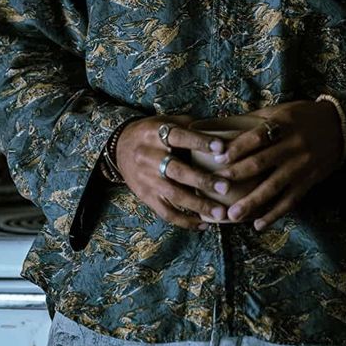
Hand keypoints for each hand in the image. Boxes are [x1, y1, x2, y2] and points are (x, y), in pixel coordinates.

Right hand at [115, 115, 233, 230]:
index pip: (179, 137)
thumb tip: (221, 131)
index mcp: (156, 133)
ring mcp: (147, 179)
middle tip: (225, 187)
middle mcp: (149, 156)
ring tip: (220, 213)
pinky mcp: (145, 196)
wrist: (120, 146)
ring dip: (198, 205)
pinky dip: (185, 220)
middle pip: (176, 170)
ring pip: (173, 195)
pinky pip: (166, 212)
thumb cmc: (153, 132)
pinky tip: (203, 224)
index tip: (222, 149)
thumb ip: (191, 126)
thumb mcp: (167, 121)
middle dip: (202, 180)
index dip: (200, 142)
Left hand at [213, 100, 343, 231]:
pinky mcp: (309, 181)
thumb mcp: (281, 110)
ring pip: (274, 186)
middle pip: (261, 162)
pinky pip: (290, 200)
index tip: (216, 159)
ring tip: (233, 215)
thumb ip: (255, 121)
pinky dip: (274, 214)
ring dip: (252, 202)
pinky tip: (259, 224)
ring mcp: (302, 165)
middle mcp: (293, 145)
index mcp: (283, 124)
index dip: (236, 148)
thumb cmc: (303, 116)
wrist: (340, 127)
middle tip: (215, 186)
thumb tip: (221, 128)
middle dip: (236, 176)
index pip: (256, 137)